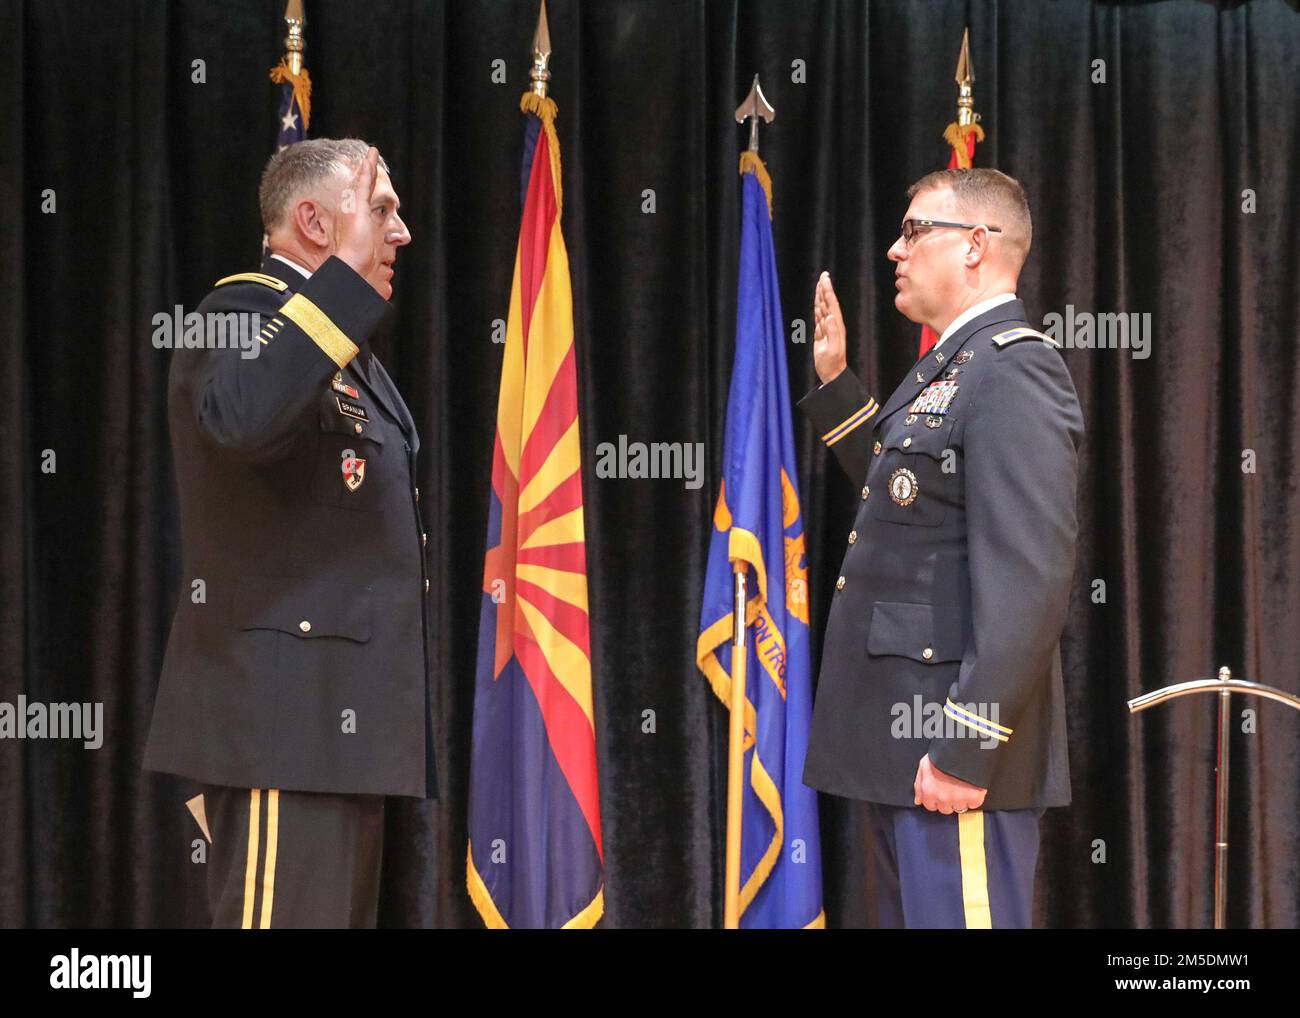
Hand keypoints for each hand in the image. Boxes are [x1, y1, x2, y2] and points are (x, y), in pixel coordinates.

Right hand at [333, 146, 382, 280]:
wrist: (352, 264)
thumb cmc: (362, 259)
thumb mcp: (374, 242)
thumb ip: (380, 235)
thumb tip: (393, 238)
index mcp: (352, 216)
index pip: (361, 196)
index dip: (364, 183)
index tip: (369, 173)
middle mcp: (349, 207)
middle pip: (359, 184)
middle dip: (364, 171)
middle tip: (370, 156)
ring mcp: (351, 204)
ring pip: (361, 180)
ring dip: (367, 165)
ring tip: (372, 153)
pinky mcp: (356, 203)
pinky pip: (364, 181)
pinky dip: (368, 167)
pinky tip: (371, 155)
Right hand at [812, 271, 848, 383]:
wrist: (831, 373)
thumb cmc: (832, 363)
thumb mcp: (832, 349)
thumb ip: (832, 332)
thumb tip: (829, 316)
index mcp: (836, 325)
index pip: (831, 304)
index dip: (828, 291)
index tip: (825, 279)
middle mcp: (832, 324)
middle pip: (827, 302)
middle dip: (825, 289)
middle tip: (824, 275)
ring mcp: (827, 329)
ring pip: (823, 308)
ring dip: (821, 296)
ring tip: (820, 284)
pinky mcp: (821, 334)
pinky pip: (818, 317)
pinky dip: (817, 307)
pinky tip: (817, 302)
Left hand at [913, 754, 987, 813]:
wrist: (963, 749)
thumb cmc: (943, 755)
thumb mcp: (924, 765)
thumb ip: (919, 784)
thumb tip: (918, 800)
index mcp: (929, 790)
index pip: (930, 806)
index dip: (935, 799)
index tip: (940, 793)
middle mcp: (943, 798)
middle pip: (945, 809)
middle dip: (948, 801)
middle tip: (951, 788)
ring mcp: (959, 799)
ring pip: (959, 808)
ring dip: (960, 800)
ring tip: (961, 785)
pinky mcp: (974, 798)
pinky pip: (973, 805)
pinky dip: (973, 798)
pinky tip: (970, 787)